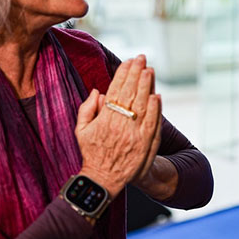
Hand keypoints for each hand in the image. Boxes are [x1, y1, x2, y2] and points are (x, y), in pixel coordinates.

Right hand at [74, 55, 161, 196]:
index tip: (128, 60)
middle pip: (130, 93)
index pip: (115, 90)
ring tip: (150, 70)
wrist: (103, 180)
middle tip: (141, 58)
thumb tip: (98, 90)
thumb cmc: (91, 153)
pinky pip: (152, 122)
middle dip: (136, 73)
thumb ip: (87, 109)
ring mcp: (133, 134)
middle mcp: (119, 125)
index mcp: (103, 119)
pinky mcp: (144, 144)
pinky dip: (155, 109)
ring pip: (142, 105)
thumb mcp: (81, 130)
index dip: (123, 73)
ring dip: (147, 86)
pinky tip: (156, 95)